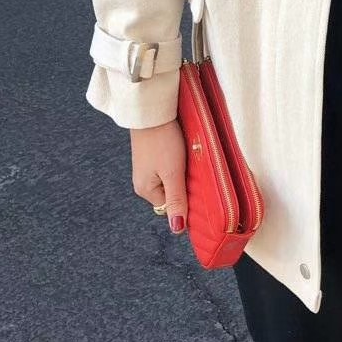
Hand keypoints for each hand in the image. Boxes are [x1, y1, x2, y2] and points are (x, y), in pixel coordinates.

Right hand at [130, 118, 187, 233]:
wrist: (151, 112)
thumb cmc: (162, 141)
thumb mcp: (172, 173)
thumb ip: (176, 199)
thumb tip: (177, 229)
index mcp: (146, 191)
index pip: (172, 206)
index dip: (187, 199)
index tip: (197, 185)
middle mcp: (144, 182)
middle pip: (172, 193)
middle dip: (185, 184)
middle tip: (193, 169)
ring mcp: (147, 168)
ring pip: (172, 179)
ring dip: (183, 172)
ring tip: (187, 157)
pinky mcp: (153, 156)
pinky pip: (169, 167)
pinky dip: (178, 162)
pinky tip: (183, 151)